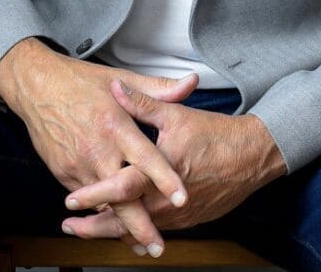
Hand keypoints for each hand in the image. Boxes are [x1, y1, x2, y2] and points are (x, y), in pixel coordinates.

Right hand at [0, 39, 197, 253]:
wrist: (36, 86)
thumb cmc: (81, 82)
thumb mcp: (121, 78)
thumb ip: (158, 89)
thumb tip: (192, 83)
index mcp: (115, 125)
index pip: (145, 157)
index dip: (165, 179)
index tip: (183, 198)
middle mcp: (97, 149)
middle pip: (122, 194)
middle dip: (140, 224)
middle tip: (158, 246)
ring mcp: (78, 163)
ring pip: (103, 203)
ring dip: (121, 225)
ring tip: (142, 243)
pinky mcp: (62, 172)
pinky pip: (86, 198)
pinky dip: (101, 211)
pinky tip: (115, 224)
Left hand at [61, 79, 286, 237]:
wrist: (252, 157)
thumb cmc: (214, 134)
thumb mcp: (175, 114)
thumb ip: (142, 102)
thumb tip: (114, 87)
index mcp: (161, 171)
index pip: (121, 189)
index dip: (94, 196)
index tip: (70, 200)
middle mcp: (167, 200)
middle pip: (124, 221)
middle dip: (93, 226)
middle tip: (68, 225)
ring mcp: (178, 215)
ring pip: (138, 230)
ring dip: (111, 231)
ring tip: (84, 230)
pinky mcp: (187, 221)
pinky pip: (156, 231)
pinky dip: (135, 233)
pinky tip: (120, 231)